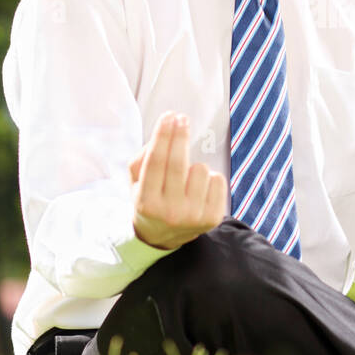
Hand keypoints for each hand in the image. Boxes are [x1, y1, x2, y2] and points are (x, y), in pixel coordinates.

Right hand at [130, 111, 227, 250]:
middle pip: (178, 163)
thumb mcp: (135, 183)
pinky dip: (210, 178)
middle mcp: (170, 212)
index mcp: (146, 202)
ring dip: (194, 165)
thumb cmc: (150, 200)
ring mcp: (193, 216)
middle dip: (180, 136)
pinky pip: (218, 180)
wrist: (163, 237)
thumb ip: (142, 158)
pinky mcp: (213, 218)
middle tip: (182, 119)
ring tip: (186, 179)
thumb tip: (165, 134)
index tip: (169, 116)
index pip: (156, 162)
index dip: (163, 136)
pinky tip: (199, 189)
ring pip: (201, 169)